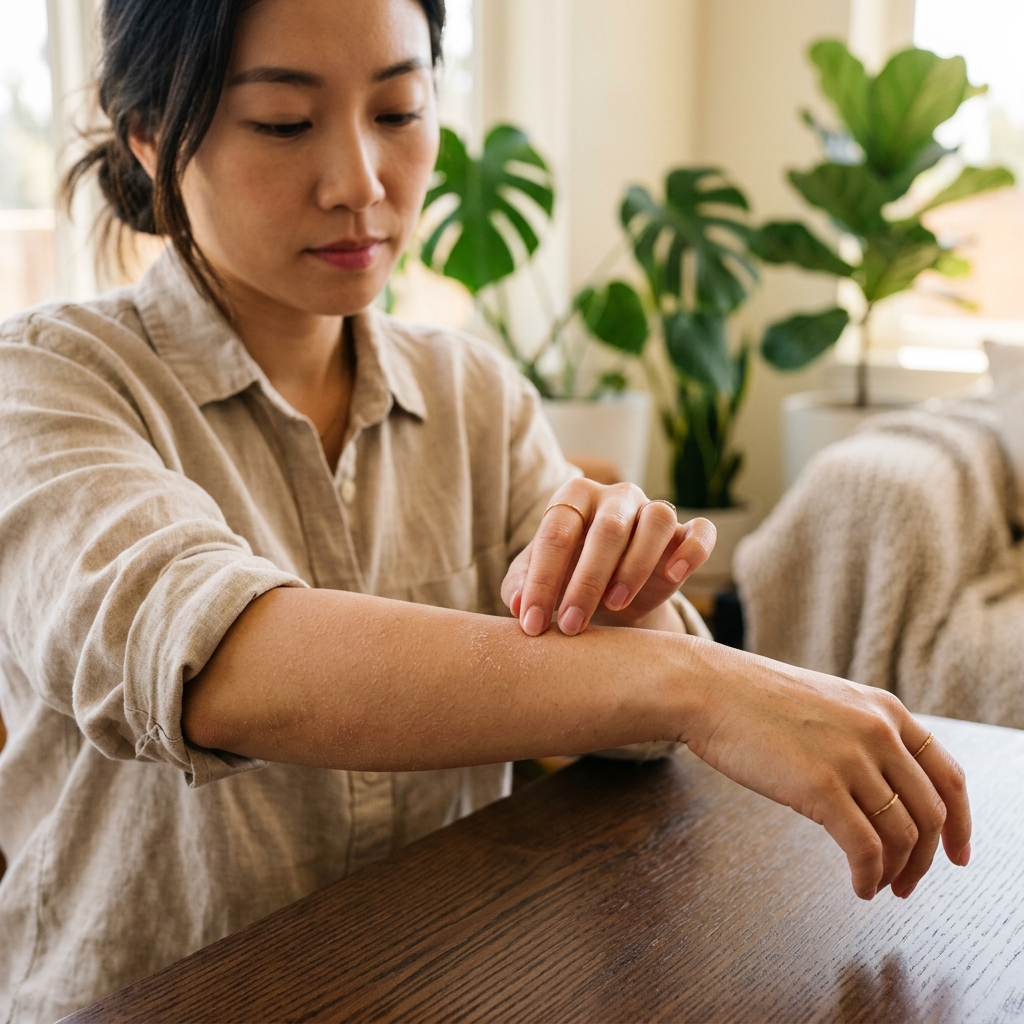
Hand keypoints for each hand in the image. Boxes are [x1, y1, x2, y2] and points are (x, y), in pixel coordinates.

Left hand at [501, 478, 716, 635]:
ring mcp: (653, 510)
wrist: (609, 594)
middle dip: (586, 581)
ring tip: (615, 603)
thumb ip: (521, 586)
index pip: (557, 532)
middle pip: (607, 529)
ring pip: (656, 521)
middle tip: (571, 625)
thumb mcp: (537, 581)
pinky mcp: (685, 533)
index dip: (542, 580)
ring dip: (636, 565)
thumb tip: (518, 605)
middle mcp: (616, 497)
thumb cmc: (565, 578)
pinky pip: (700, 531)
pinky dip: (692, 550)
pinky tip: (674, 576)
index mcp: (574, 498)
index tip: (533, 624)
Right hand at [687, 650, 971, 899]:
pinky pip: (866, 849)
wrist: (707, 688)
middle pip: (931, 813)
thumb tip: (883, 790)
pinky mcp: (822, 787)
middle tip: (908, 883)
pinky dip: (869, 877)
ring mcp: (852, 759)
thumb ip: (863, 735)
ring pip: (903, 836)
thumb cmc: (752, 698)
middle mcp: (879, 732)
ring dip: (896, 872)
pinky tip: (859, 886)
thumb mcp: (828, 703)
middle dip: (926, 859)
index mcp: (885, 709)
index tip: (958, 853)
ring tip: (878, 886)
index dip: (961, 822)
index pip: (948, 775)